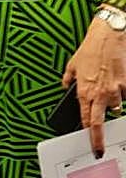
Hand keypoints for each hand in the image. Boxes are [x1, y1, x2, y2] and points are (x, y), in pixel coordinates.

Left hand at [62, 17, 125, 156]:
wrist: (109, 37)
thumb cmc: (91, 48)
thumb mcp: (72, 64)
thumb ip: (67, 78)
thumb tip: (64, 85)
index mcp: (84, 90)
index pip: (86, 119)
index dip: (88, 133)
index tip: (90, 143)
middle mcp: (100, 94)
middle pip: (99, 122)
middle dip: (98, 138)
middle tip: (98, 147)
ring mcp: (116, 92)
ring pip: (115, 106)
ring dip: (111, 101)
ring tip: (107, 85)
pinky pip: (125, 96)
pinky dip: (122, 92)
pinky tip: (117, 79)